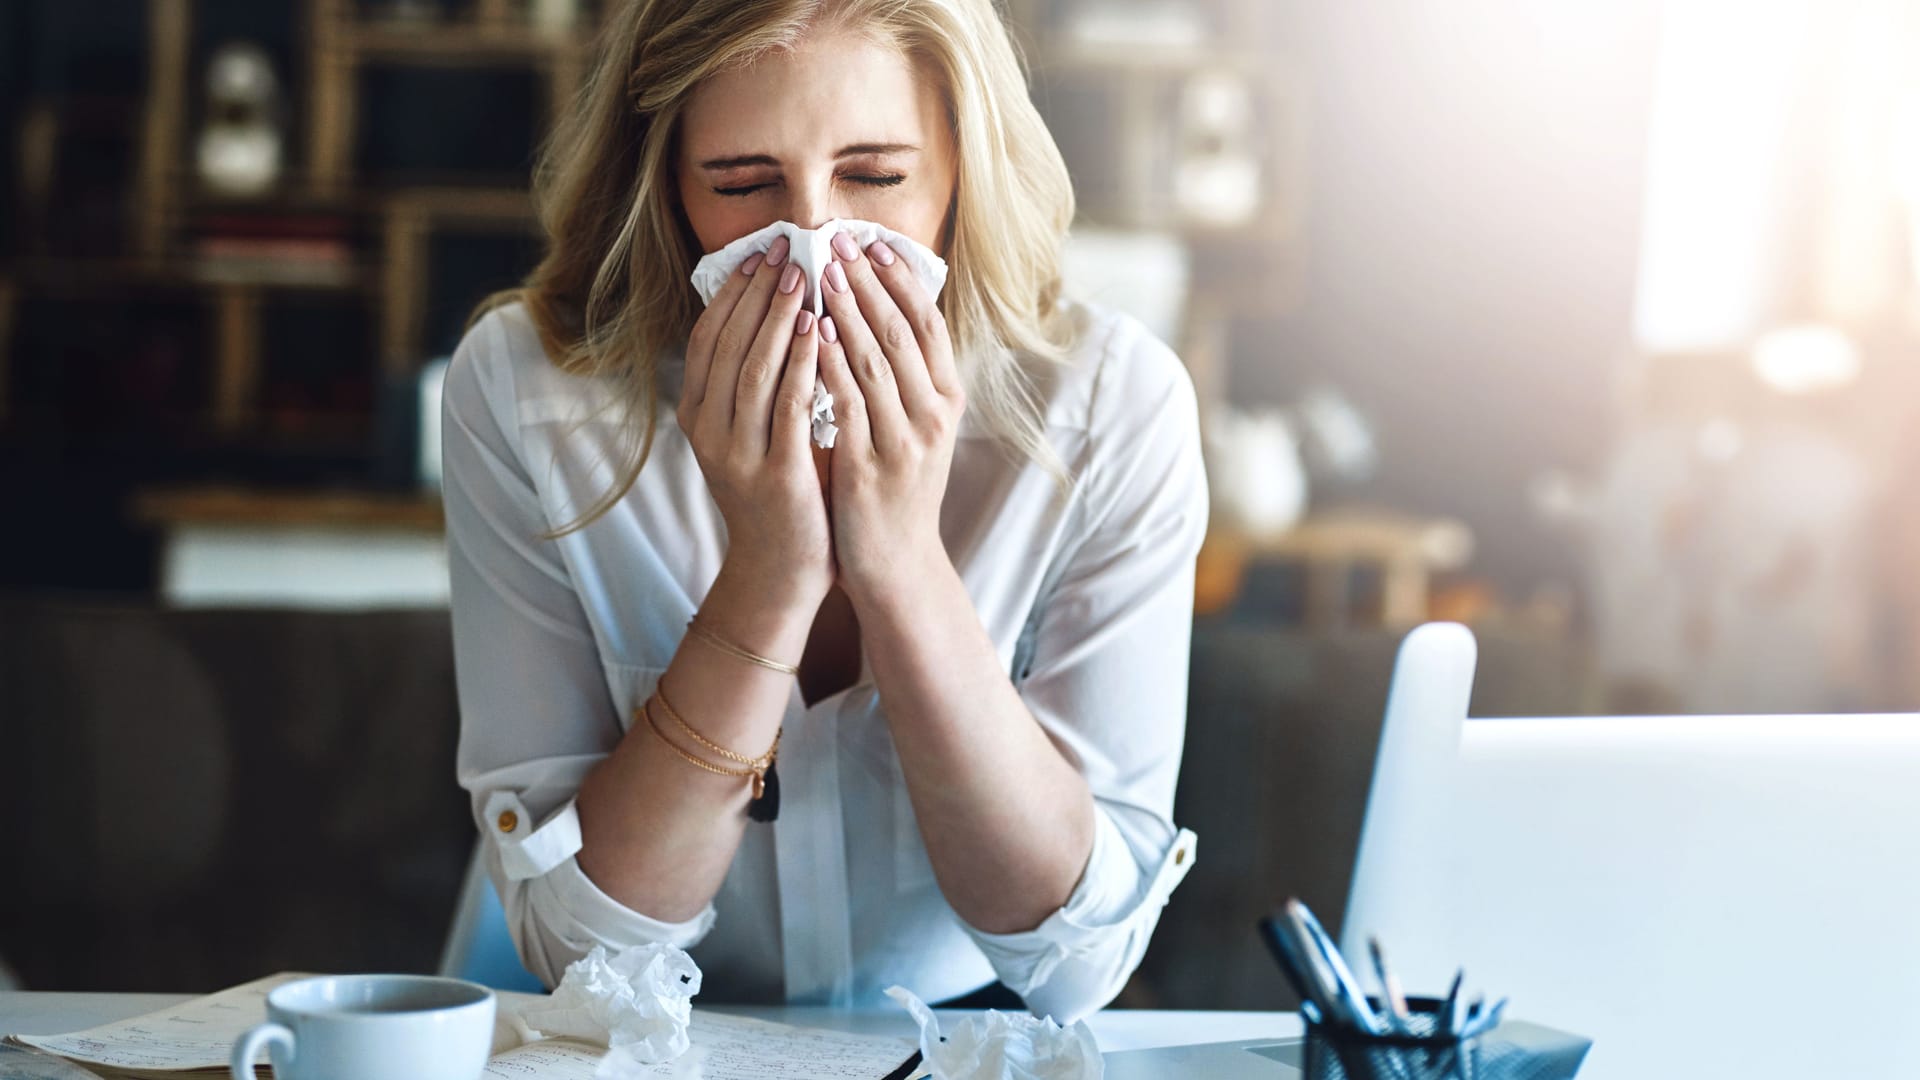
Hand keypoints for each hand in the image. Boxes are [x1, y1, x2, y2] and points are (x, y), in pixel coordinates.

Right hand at [680, 234, 832, 608]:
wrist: (781, 572)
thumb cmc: (778, 494)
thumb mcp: (753, 434)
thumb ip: (760, 382)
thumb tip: (780, 313)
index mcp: (698, 417)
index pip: (708, 338)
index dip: (733, 292)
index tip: (761, 253)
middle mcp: (708, 432)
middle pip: (728, 344)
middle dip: (759, 292)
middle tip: (787, 248)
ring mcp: (738, 455)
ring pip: (754, 369)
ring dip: (780, 317)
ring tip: (805, 277)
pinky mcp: (775, 475)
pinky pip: (789, 407)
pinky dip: (804, 364)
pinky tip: (824, 331)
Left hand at [815, 232, 966, 606]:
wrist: (895, 563)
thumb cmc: (896, 489)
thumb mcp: (914, 428)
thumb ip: (903, 378)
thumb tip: (877, 314)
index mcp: (948, 401)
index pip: (929, 324)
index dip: (902, 281)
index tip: (874, 244)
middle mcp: (933, 416)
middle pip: (901, 331)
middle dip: (866, 282)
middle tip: (836, 240)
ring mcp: (904, 441)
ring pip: (874, 360)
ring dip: (844, 310)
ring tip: (817, 271)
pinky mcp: (870, 466)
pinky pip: (846, 401)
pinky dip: (829, 362)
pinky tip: (809, 332)